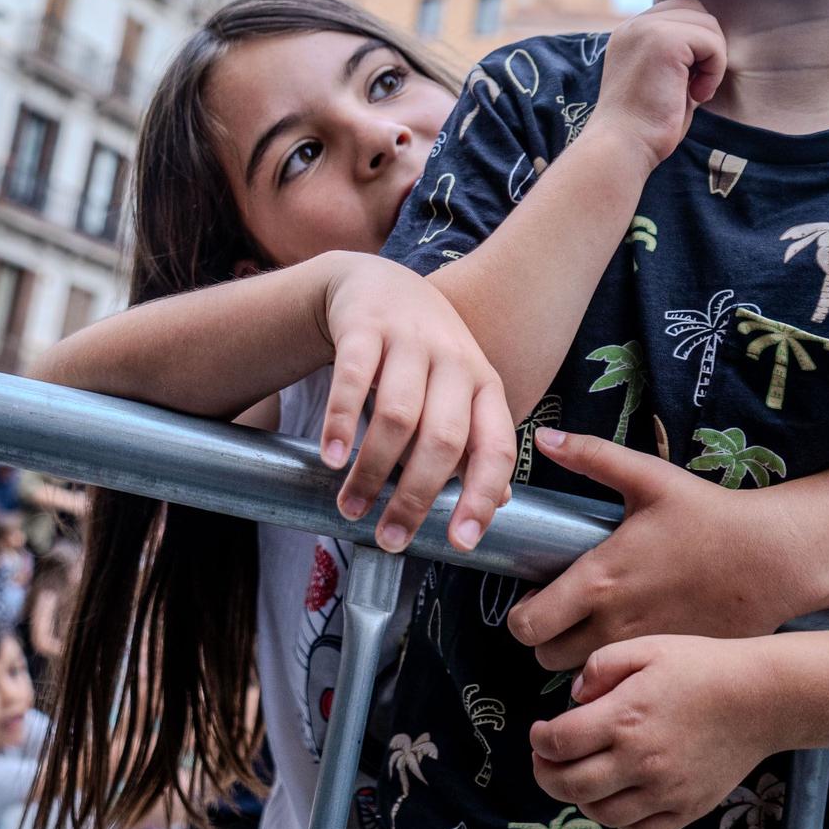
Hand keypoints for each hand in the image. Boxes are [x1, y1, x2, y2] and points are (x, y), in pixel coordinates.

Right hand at [317, 253, 516, 552]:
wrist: (376, 284)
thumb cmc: (421, 354)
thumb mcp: (458, 391)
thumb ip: (473, 443)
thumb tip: (498, 503)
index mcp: (483, 385)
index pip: (496, 447)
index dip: (482, 497)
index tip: (460, 544)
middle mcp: (454, 360)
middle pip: (443, 439)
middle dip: (415, 497)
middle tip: (389, 537)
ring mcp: (410, 339)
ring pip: (397, 416)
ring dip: (372, 470)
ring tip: (351, 506)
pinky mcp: (365, 326)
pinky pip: (353, 379)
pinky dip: (341, 422)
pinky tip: (330, 457)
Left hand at [505, 429, 816, 669]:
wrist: (776, 558)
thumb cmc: (710, 515)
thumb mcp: (649, 476)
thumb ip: (592, 456)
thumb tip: (544, 436)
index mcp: (599, 580)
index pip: (527, 624)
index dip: (521, 614)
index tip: (537, 596)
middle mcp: (615, 623)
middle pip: (546, 657)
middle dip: (545, 638)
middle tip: (563, 613)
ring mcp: (644, 649)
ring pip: (583, 679)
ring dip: (578, 658)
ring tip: (594, 626)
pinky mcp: (672, 662)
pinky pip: (627, 682)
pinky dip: (619, 669)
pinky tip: (632, 638)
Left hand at [530, 633, 776, 828]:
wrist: (760, 698)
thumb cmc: (702, 666)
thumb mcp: (644, 647)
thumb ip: (599, 666)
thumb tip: (574, 696)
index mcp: (623, 719)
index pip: (557, 743)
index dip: (538, 740)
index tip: (538, 732)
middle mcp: (640, 762)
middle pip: (570, 786)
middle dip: (545, 774)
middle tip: (544, 760)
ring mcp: (664, 791)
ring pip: (601, 814)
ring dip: (578, 798)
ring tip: (576, 777)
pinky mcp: (687, 809)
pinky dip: (617, 819)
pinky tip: (614, 796)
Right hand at [584, 0, 725, 167]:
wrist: (622, 145)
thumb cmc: (643, 126)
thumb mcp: (660, 80)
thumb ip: (680, 57)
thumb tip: (713, 48)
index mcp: (629, 33)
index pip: (679, 12)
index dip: (695, 43)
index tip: (685, 81)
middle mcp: (634, 25)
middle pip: (697, 11)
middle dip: (708, 47)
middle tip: (696, 84)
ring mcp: (646, 29)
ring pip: (708, 25)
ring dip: (713, 61)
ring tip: (695, 92)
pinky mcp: (664, 41)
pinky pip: (712, 43)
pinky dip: (714, 71)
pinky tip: (696, 95)